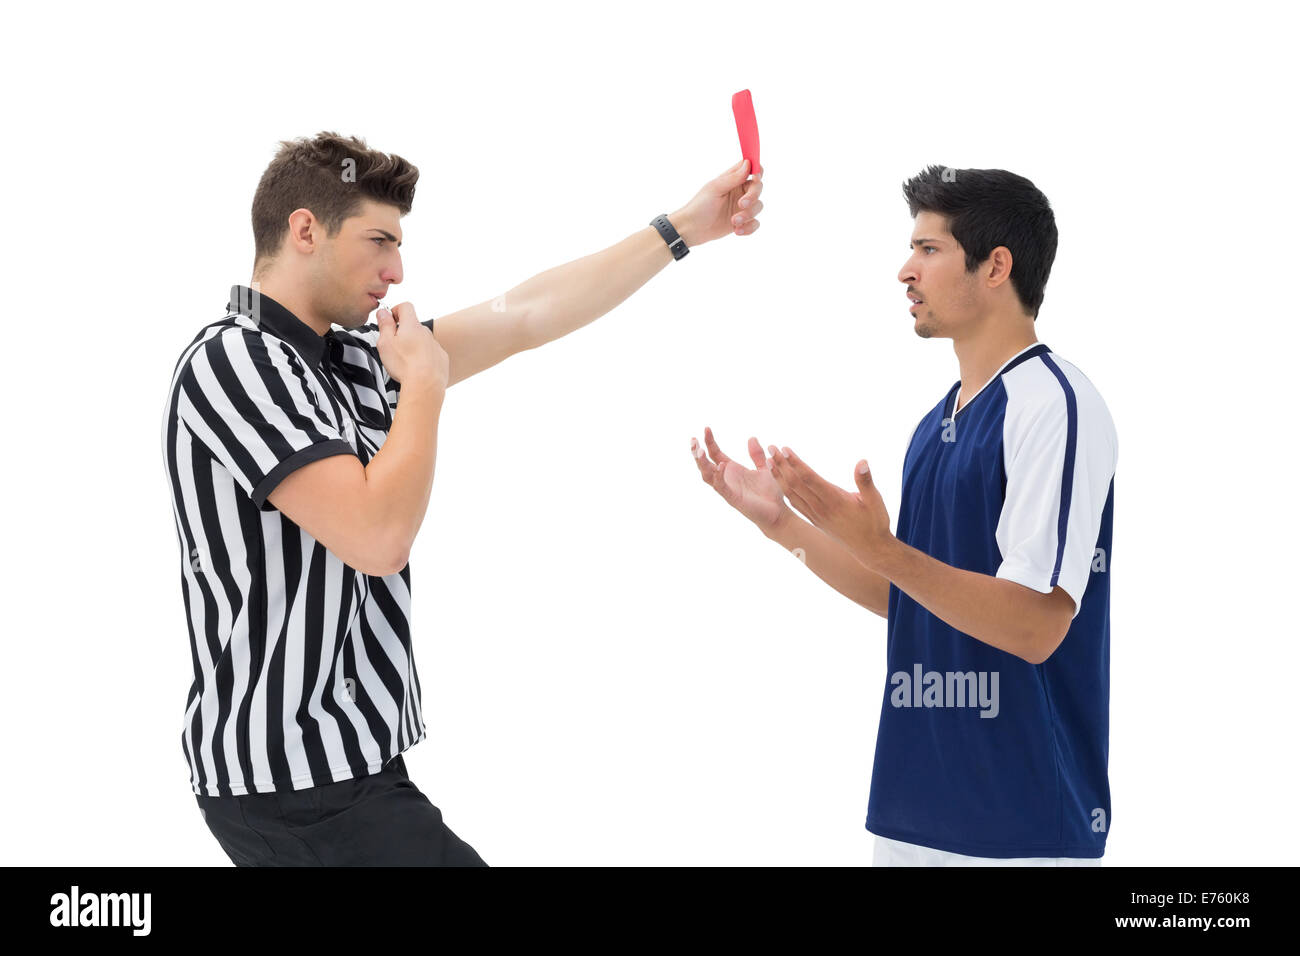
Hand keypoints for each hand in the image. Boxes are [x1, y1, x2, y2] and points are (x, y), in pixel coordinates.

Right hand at [376, 302, 447, 392]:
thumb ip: (385, 325)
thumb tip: (383, 312)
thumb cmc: (403, 364)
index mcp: (412, 326)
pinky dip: (424, 358)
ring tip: (405, 362)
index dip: (396, 311)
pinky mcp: (442, 358)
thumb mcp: (385, 343)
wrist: (425, 385)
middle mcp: (427, 332)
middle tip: (394, 348)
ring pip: (423, 341)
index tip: (390, 322)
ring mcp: (436, 345)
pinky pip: (431, 354)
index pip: (406, 307)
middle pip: (414, 326)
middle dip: (403, 333)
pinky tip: (417, 370)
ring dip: (414, 346)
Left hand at [671, 159, 763, 245]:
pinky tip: (737, 230)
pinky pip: (754, 223)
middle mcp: (740, 191)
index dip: (757, 171)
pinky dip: (748, 227)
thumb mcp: (715, 189)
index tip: (756, 177)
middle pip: (758, 188)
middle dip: (753, 197)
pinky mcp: (743, 222)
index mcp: (733, 179)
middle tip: (741, 204)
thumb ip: (733, 178)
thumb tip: (748, 163)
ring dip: (748, 215)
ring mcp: (742, 207)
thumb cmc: (700, 206)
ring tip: (734, 221)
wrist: (692, 229)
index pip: (751, 169)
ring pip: (758, 207)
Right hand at [691, 426, 788, 529]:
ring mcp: (728, 489)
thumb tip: (751, 438)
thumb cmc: (770, 493)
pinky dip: (719, 476)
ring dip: (702, 464)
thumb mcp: (764, 468)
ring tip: (699, 450)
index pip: (715, 453)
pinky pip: (721, 487)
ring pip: (708, 476)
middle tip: (693, 440)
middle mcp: (726, 479)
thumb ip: (756, 455)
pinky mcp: (733, 498)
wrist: (778, 512)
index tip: (706, 428)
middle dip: (697, 453)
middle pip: (705, 465)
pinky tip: (721, 464)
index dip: (709, 441)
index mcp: (732, 470)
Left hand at [766, 446, 892, 565]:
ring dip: (779, 476)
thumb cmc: (875, 523)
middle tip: (771, 448)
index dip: (795, 463)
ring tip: (768, 461)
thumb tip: (862, 462)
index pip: (809, 478)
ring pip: (791, 493)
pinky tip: (779, 481)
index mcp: (834, 500)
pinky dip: (784, 490)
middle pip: (796, 483)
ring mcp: (815, 515)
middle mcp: (821, 508)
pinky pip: (795, 503)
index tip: (784, 449)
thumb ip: (866, 481)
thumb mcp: (875, 501)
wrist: (870, 549)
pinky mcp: (814, 520)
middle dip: (782, 465)